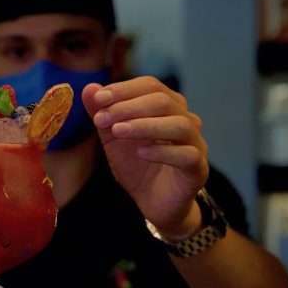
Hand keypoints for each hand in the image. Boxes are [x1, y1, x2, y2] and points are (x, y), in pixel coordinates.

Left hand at [82, 76, 208, 235]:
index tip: (98, 99)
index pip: (150, 86)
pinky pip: (187, 155)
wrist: (152, 202)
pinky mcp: (198, 169)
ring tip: (117, 131)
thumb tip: (89, 88)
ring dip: (145, 125)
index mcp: (168, 107)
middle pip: (163, 101)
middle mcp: (186, 120)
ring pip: (179, 125)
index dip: (123, 90)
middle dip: (129, 107)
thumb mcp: (112, 138)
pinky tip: (140, 152)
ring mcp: (196, 143)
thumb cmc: (136, 165)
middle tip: (102, 119)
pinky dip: (162, 151)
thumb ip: (102, 113)